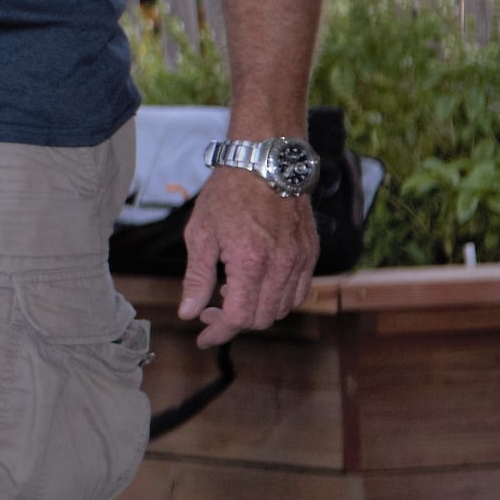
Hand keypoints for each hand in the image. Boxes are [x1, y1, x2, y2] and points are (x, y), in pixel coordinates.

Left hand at [178, 165, 316, 346]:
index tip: (203, 337)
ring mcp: (301, 260)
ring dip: (256, 311)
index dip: (218, 332)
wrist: (266, 163)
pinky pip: (298, 292)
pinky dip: (277, 299)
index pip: (238, 317)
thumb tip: (189, 313)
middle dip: (233, 323)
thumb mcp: (200, 234)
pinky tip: (255, 285)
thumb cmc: (228, 194)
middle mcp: (281, 265)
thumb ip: (196, 278)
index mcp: (250, 261)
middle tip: (210, 311)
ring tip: (229, 293)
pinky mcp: (310, 254)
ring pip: (282, 309)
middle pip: (261, 319)